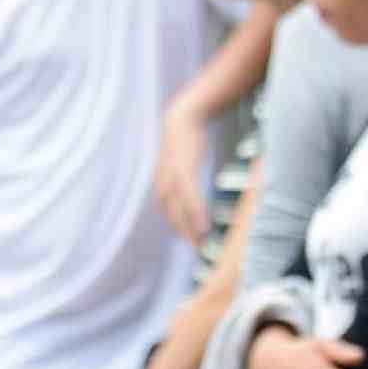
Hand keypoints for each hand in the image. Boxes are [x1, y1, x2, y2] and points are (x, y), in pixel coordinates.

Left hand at [154, 102, 209, 244]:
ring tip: (203, 243)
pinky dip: (196, 214)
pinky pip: (190, 199)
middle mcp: (163, 186)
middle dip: (186, 234)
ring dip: (191, 229)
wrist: (183, 119)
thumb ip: (183, 183)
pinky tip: (205, 226)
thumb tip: (191, 196)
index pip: (171, 215)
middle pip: (174, 217)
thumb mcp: (181, 166)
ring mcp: (171, 180)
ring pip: (181, 212)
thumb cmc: (186, 144)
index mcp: (162, 187)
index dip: (182, 230)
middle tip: (200, 249)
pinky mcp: (182, 172)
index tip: (194, 243)